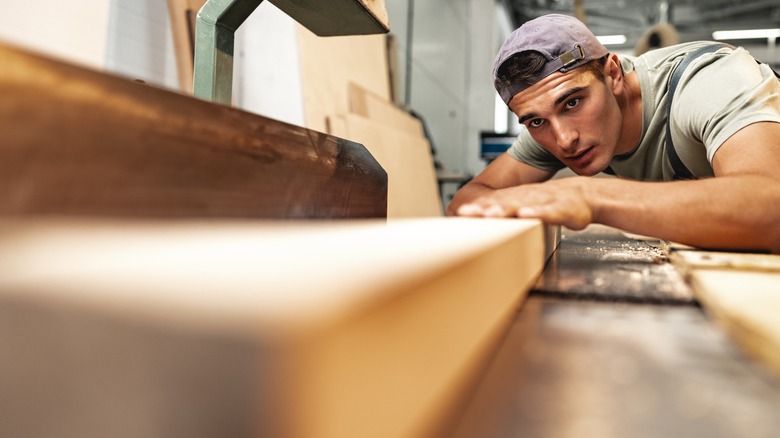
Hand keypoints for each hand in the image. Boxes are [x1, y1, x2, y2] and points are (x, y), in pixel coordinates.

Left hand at [455, 178, 594, 229]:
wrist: (585, 196)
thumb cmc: (557, 206)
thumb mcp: (531, 209)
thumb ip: (512, 214)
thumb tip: (490, 220)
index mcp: (519, 200)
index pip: (494, 204)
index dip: (477, 209)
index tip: (459, 215)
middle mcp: (527, 199)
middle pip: (502, 204)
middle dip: (483, 209)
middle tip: (464, 213)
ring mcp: (543, 203)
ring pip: (521, 205)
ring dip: (505, 209)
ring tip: (489, 214)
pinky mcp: (560, 209)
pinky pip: (547, 212)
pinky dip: (536, 213)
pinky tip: (525, 214)